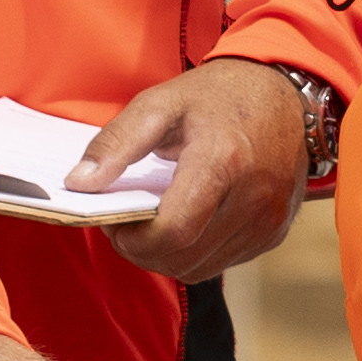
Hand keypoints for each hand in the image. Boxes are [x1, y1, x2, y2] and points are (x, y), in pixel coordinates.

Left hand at [77, 64, 310, 285]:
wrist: (283, 91)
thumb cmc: (217, 95)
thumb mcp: (159, 103)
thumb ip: (115, 143)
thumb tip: (78, 183)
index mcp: (223, 159)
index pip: (173, 231)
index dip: (134, 241)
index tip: (115, 225)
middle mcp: (255, 195)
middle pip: (184, 258)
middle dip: (143, 252)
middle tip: (126, 225)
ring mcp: (271, 218)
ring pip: (202, 268)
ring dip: (168, 257)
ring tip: (153, 224)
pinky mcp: (276, 231)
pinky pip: (224, 263)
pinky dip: (197, 254)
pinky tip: (186, 224)